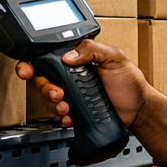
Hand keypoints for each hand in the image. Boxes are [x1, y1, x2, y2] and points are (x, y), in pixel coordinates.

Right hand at [18, 39, 152, 128]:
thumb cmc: (130, 82)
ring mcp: (73, 95)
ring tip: (65, 106)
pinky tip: (70, 116)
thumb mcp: (114, 58)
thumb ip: (92, 49)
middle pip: (43, 80)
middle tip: (57, 93)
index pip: (48, 58)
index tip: (28, 70)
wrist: (138, 110)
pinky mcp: (76, 111)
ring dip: (52, 103)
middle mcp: (72, 77)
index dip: (32, 63)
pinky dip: (62, 117)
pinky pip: (59, 114)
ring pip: (48, 99)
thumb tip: (68, 56)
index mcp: (77, 60)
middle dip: (44, 88)